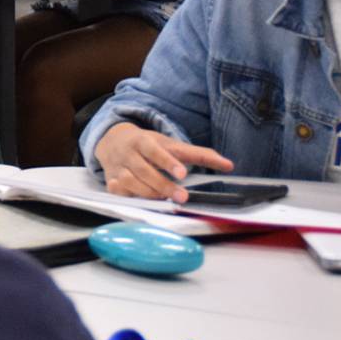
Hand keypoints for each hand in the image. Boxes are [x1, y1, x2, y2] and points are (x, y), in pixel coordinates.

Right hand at [95, 123, 234, 202]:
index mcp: (144, 141)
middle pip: (145, 171)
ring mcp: (118, 168)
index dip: (168, 162)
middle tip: (182, 197)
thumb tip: (229, 165)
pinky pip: (117, 191)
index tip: (182, 174)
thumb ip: (199, 154)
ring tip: (165, 199)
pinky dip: (127, 195)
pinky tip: (138, 198)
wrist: (113, 140)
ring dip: (149, 193)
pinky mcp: (111, 181)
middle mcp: (129, 154)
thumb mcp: (171, 144)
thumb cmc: (148, 144)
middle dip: (163, 185)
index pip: (156, 151)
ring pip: (131, 183)